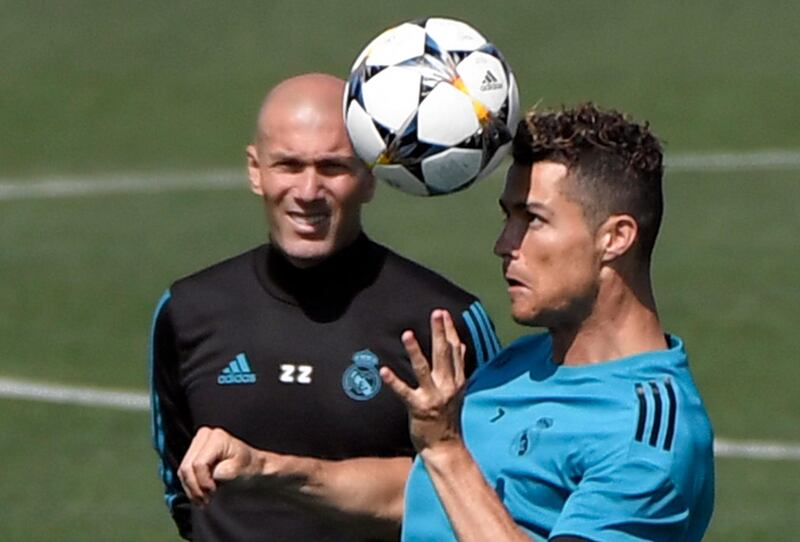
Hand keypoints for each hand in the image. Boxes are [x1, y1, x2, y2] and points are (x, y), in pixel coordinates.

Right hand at [178, 426, 265, 504]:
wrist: (254, 467)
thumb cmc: (249, 468)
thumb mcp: (240, 470)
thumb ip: (224, 471)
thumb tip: (213, 475)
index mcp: (216, 438)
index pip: (198, 465)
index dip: (203, 482)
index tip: (214, 493)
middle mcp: (204, 436)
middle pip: (187, 468)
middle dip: (195, 487)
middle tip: (207, 501)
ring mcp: (197, 443)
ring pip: (182, 472)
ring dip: (192, 489)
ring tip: (205, 499)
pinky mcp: (193, 453)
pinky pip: (184, 473)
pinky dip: (191, 486)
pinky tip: (201, 494)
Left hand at [380, 309, 466, 454]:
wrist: (445, 447)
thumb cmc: (448, 417)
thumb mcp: (457, 390)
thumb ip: (457, 367)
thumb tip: (459, 344)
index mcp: (457, 381)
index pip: (455, 350)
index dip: (449, 331)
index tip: (443, 313)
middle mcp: (448, 386)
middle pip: (444, 354)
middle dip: (439, 332)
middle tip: (435, 313)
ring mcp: (433, 397)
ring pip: (424, 370)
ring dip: (415, 351)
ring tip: (407, 334)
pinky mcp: (418, 408)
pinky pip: (404, 392)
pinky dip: (394, 381)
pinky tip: (384, 370)